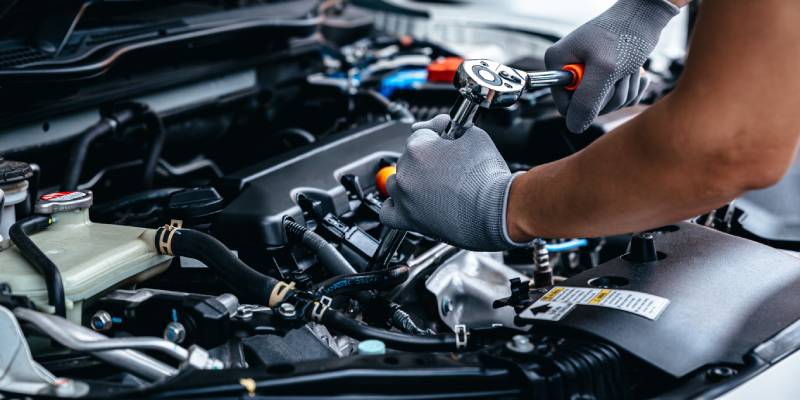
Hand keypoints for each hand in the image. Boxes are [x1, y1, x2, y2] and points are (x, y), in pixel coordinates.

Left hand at [380, 115, 529, 250]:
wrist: (496, 210)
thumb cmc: (488, 177)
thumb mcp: (475, 136)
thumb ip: (453, 125)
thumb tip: (443, 123)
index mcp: (418, 147)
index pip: (420, 134)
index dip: (435, 136)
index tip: (445, 141)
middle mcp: (406, 171)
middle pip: (408, 159)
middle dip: (426, 161)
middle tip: (448, 168)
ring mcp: (404, 196)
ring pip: (396, 182)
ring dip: (411, 181)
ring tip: (434, 187)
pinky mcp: (407, 219)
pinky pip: (387, 212)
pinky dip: (395, 207)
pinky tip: (409, 204)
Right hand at [545, 0, 678, 132]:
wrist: (646, 15)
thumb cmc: (625, 33)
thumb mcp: (605, 70)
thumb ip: (586, 102)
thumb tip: (574, 127)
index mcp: (558, 63)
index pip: (565, 106)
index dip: (587, 104)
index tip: (603, 84)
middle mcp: (569, 69)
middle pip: (587, 107)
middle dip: (610, 94)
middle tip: (619, 71)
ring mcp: (588, 73)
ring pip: (606, 104)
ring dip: (624, 89)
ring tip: (628, 67)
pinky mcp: (606, 76)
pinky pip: (618, 98)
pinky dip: (631, 88)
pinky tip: (635, 71)